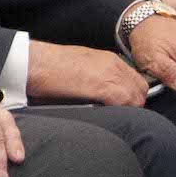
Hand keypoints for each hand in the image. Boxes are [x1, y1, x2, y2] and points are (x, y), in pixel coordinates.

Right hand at [24, 41, 146, 105]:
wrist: (34, 62)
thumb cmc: (49, 67)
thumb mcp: (80, 67)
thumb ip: (96, 77)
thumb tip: (103, 96)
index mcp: (108, 59)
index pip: (135, 81)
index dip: (131, 97)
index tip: (122, 106)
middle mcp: (113, 64)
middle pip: (140, 90)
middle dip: (133, 105)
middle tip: (117, 114)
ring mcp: (110, 75)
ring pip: (136, 98)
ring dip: (126, 110)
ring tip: (110, 117)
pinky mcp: (104, 87)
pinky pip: (125, 103)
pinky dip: (120, 112)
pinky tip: (106, 115)